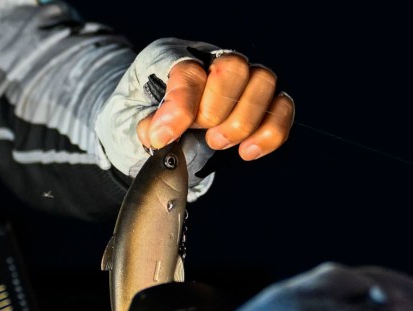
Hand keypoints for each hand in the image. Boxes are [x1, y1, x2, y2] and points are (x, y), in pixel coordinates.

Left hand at [139, 51, 293, 161]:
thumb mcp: (130, 122)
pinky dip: (270, 133)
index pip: (187, 71)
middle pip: (233, 68)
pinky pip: (282, 107)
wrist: (159, 130)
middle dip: (216, 111)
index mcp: (173, 57)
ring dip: (243, 121)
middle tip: (201, 134)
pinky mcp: (262, 101)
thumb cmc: (145, 118)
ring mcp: (240, 77)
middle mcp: (212, 60)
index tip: (163, 137)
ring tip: (217, 143)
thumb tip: (160, 133)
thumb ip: (144, 125)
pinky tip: (247, 152)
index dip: (178, 106)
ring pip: (263, 82)